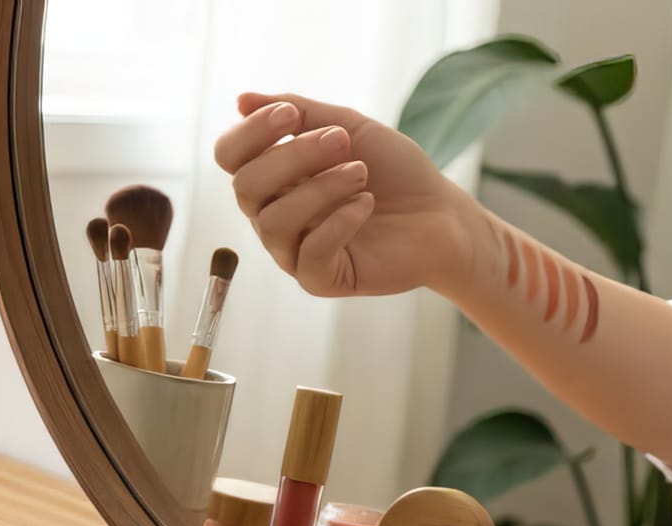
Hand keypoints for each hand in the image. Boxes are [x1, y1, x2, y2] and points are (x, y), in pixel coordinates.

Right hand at [214, 93, 475, 297]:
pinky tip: (366, 205)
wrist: (441, 214)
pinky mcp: (319, 279)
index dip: (251, 133)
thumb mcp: (349, 127)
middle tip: (342, 141)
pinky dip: (338, 223)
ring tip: (361, 174)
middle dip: (293, 157)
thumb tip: (241, 99)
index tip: (291, 115)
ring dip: (320, 189)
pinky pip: (308, 255)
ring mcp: (293, 250)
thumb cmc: (394, 171)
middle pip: (245, 187)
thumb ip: (299, 112)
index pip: (230, 156)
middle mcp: (274, 213)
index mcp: (274, 175)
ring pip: (274, 221)